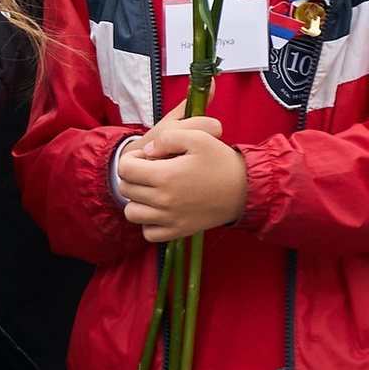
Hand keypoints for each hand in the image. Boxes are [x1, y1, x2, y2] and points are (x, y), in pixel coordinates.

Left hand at [116, 112, 249, 240]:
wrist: (244, 189)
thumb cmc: (220, 160)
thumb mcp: (197, 136)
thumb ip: (167, 138)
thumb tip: (146, 152)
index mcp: (164, 176)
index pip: (124, 170)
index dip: (130, 160)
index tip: (146, 158)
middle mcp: (163, 200)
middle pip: (126, 190)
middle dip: (133, 177)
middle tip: (151, 171)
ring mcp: (170, 219)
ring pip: (132, 213)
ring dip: (137, 200)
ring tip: (153, 190)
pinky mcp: (178, 231)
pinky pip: (148, 233)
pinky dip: (148, 222)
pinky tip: (160, 209)